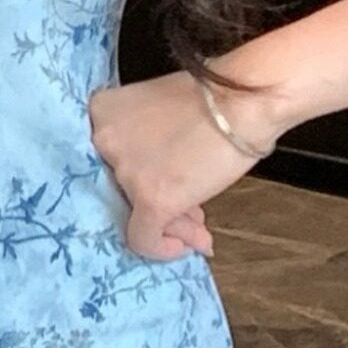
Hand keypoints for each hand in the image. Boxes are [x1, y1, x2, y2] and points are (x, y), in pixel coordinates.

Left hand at [87, 68, 270, 260]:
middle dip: (157, 201)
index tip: (164, 182)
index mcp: (102, 112)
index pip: (108, 160)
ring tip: (197, 229)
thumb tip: (169, 194)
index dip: (140, 176)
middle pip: (122, 188)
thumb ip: (152, 148)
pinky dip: (163, 248)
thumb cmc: (216, 98)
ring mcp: (126, 171)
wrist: (246, 101)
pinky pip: (144, 239)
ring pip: (136, 214)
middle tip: (188, 211)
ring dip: (170, 224)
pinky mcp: (150, 199)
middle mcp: (104, 141)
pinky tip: (186, 245)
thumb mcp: (164, 112)